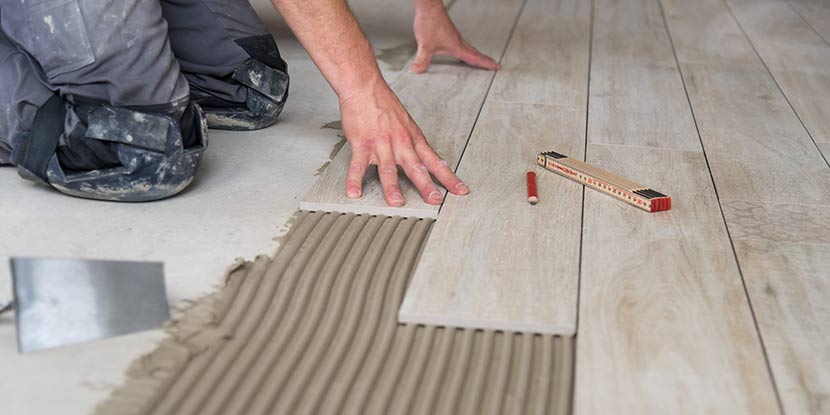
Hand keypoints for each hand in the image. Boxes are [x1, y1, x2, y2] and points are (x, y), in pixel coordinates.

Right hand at [339, 79, 469, 205]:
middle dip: (426, 185)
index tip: (460, 190)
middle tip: (435, 200)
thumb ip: (414, 145)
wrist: (365, 87)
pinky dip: (354, 180)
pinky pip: (358, 165)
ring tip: (396, 202)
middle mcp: (400, 143)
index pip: (435, 161)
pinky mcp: (362, 144)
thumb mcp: (407, 124)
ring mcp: (381, 144)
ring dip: (392, 187)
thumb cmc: (384, 104)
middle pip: (416, 167)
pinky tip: (354, 192)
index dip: (448, 177)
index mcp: (413, 139)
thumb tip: (425, 160)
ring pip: (388, 168)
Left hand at [410, 0, 500, 72]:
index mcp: (456, 46)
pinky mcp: (449, 32)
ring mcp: (454, 36)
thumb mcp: (425, 45)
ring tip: (481, 60)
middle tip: (494, 65)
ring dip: (477, 55)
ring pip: (470, 48)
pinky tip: (462, 50)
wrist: (429, 7)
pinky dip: (467, 49)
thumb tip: (417, 70)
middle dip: (485, 60)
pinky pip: (463, 43)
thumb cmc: (430, 22)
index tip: (497, 66)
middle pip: (475, 53)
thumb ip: (422, 59)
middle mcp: (458, 41)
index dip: (486, 64)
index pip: (475, 58)